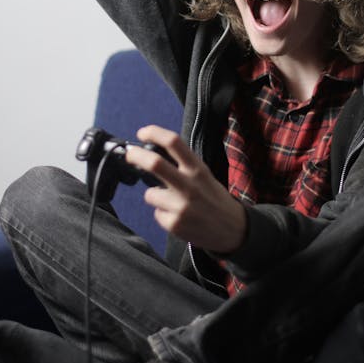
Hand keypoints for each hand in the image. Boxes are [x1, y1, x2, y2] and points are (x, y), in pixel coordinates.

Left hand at [126, 126, 247, 254]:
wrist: (233, 229)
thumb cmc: (213, 199)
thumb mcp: (204, 175)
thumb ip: (183, 166)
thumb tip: (152, 154)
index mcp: (197, 169)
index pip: (174, 142)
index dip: (154, 133)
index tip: (142, 133)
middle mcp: (189, 185)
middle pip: (155, 163)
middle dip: (136, 156)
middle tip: (130, 154)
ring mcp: (181, 206)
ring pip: (149, 194)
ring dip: (155, 196)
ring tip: (172, 203)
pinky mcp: (174, 224)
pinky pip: (156, 213)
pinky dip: (163, 214)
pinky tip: (178, 217)